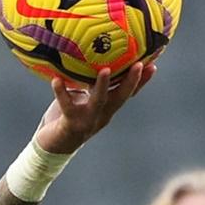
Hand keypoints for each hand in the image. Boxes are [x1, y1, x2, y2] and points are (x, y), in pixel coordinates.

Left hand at [34, 62, 155, 153]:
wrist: (52, 147)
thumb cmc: (67, 117)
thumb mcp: (82, 98)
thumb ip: (87, 83)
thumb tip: (89, 57)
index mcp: (107, 108)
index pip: (128, 93)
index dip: (141, 81)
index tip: (152, 64)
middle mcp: (101, 115)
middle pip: (120, 97)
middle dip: (131, 81)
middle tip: (139, 64)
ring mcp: (87, 120)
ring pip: (99, 101)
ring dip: (103, 86)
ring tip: (105, 70)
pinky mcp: (70, 124)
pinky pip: (67, 106)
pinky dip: (61, 92)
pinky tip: (56, 79)